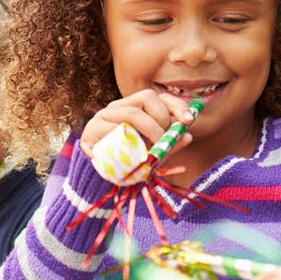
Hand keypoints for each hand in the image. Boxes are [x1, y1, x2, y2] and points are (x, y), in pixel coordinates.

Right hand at [79, 89, 194, 158]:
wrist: (97, 182)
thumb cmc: (126, 167)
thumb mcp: (152, 157)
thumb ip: (168, 147)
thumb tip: (188, 136)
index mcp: (134, 110)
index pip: (158, 97)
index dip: (176, 105)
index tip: (188, 121)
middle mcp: (120, 108)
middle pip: (147, 96)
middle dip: (162, 119)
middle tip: (163, 141)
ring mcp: (104, 116)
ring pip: (133, 113)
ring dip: (149, 132)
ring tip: (150, 151)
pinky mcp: (92, 129)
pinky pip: (114, 129)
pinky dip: (127, 143)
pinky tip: (130, 156)